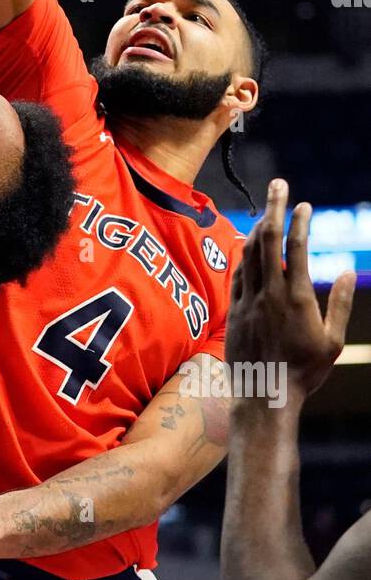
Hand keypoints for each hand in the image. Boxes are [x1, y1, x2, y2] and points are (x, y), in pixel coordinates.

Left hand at [226, 178, 354, 402]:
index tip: (304, 204)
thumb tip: (346, 271)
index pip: (296, 247)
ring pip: (249, 253)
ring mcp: (248, 300)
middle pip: (269, 240)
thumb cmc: (304, 372)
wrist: (264, 396)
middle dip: (274, 207)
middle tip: (278, 184)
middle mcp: (269, 293)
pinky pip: (236, 274)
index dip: (300, 221)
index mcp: (297, 297)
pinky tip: (248, 244)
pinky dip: (243, 254)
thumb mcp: (333, 341)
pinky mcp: (233, 311)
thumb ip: (339, 303)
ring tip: (267, 211)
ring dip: (258, 227)